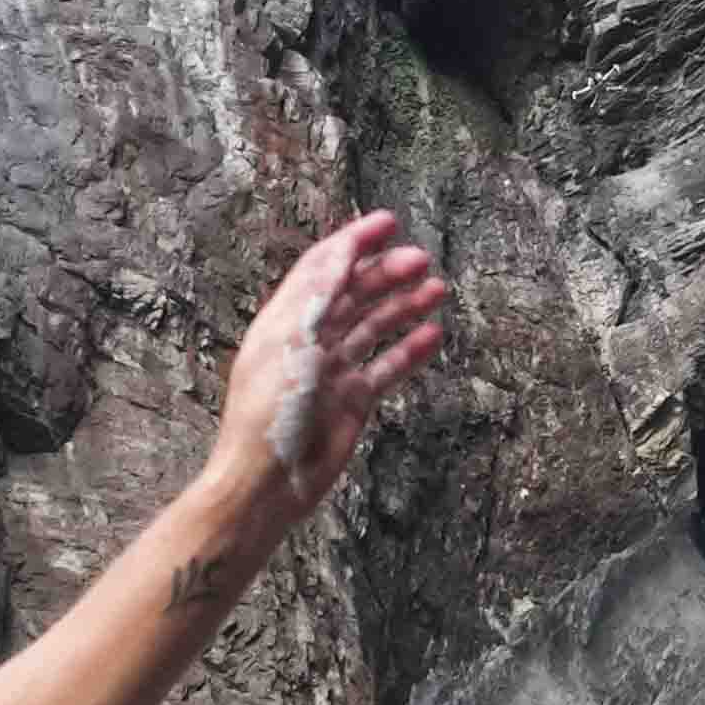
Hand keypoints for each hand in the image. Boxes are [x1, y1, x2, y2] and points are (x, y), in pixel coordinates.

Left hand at [210, 211, 457, 523]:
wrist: (267, 483)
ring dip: (403, 305)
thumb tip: (342, 251)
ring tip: (436, 288)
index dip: (353, 242)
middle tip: (420, 259)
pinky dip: (410, 350)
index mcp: (284, 322)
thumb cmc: (268, 416)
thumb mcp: (291, 345)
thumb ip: (318, 296)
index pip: (322, 269)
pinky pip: (386, 367)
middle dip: (385, 272)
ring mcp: (331, 371)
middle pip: (352, 293)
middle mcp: (308, 342)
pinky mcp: (351, 401)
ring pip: (373, 327)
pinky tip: (433, 333)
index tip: (388, 222)